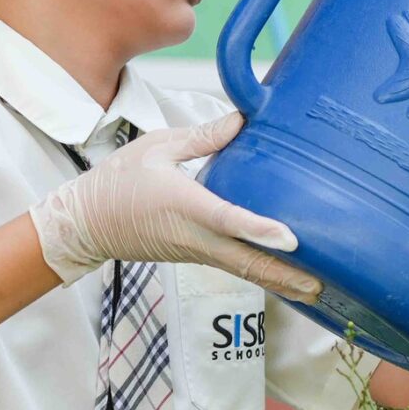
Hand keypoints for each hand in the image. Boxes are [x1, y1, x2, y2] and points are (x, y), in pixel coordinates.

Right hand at [29, 112, 322, 300]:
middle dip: (286, 276)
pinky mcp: (197, 256)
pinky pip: (235, 267)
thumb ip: (203, 137)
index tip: (292, 240)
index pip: (228, 220)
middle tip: (322, 286)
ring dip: (279, 282)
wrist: (86, 223)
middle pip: (247, 261)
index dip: (260, 229)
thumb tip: (243, 118)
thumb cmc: (119, 181)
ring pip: (244, 270)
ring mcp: (197, 251)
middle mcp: (195, 236)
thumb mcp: (157, 146)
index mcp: (185, 205)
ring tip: (317, 291)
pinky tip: (287, 276)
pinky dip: (262, 274)